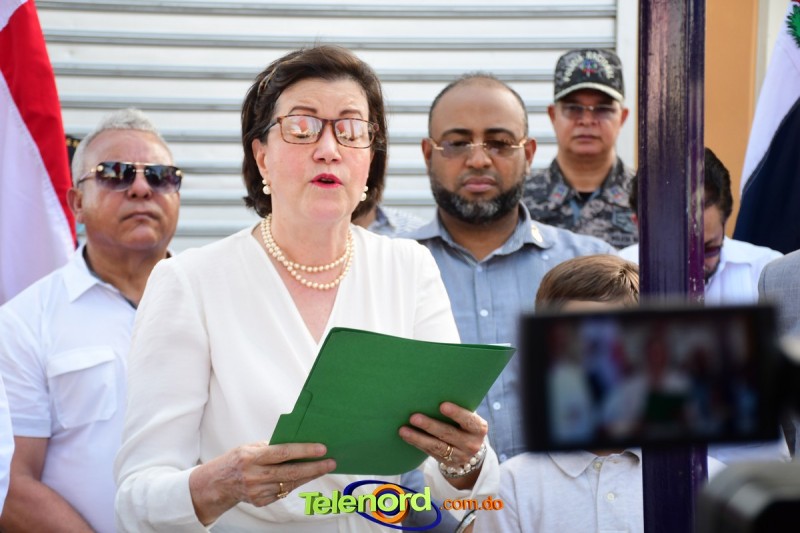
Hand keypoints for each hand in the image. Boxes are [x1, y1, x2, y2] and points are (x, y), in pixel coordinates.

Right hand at [189, 442, 335, 524]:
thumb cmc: (236, 460)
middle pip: (290, 472)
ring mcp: (258, 491)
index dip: (303, 451)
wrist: (217, 484)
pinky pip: (284, 492)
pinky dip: (296, 483)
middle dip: (314, 467)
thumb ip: (270, 446)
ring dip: (309, 476)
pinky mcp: (261, 501)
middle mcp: (254, 476)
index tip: (321, 449)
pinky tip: (305, 477)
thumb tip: (296, 443)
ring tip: (323, 467)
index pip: (282, 453)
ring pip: (290, 484)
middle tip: (331, 462)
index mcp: (251, 457)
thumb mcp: (249, 447)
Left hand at [398, 402, 487, 487]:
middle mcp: (471, 443)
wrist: (471, 451)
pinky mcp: (448, 463)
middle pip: (448, 434)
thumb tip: (437, 390)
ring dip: (418, 437)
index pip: (468, 420)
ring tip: (403, 430)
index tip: (442, 405)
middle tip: (414, 417)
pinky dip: (417, 443)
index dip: (456, 413)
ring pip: (437, 446)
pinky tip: (406, 436)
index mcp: (479, 428)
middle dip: (430, 425)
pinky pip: (430, 452)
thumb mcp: (469, 417)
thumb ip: (460, 407)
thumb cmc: (465, 424)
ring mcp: (460, 456)